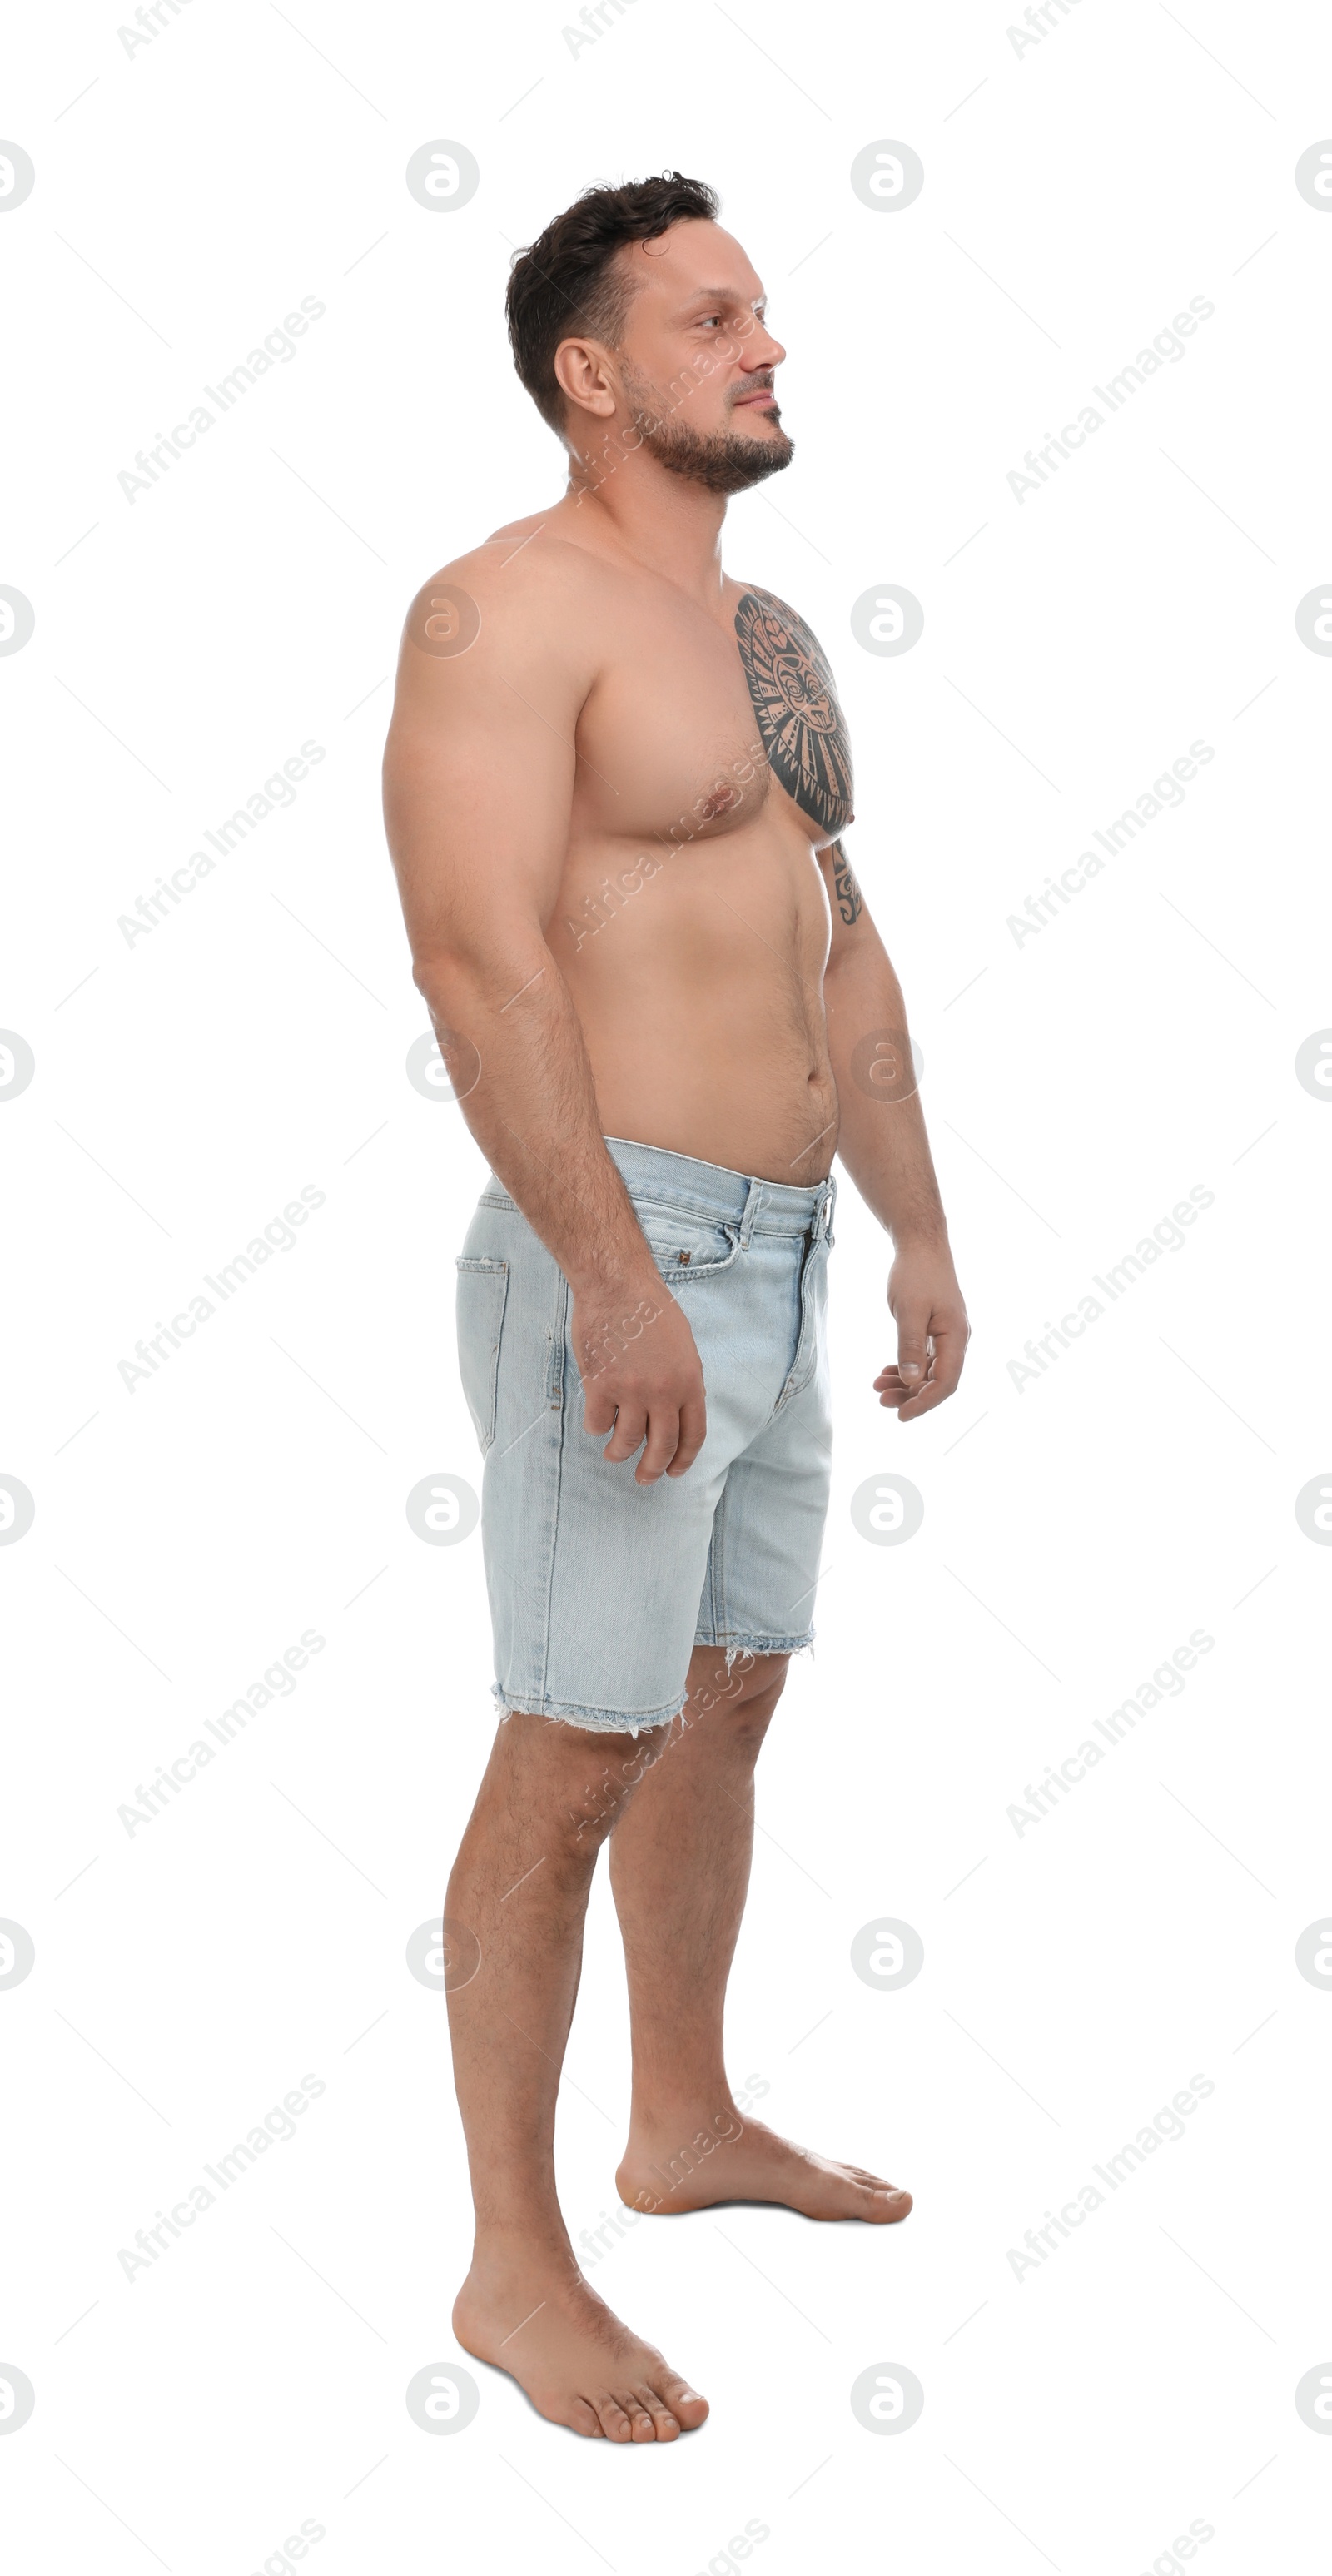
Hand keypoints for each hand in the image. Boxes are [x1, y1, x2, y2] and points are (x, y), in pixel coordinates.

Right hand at [573, 1278, 706, 1481]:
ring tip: (614, 1455)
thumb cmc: (650, 1311)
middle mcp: (664, 1393)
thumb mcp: (683, 1347)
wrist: (617, 1287)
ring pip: (626, 1442)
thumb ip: (682, 1381)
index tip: (675, 1471)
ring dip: (618, 1454)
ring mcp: (632, 1392)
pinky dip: (596, 1427)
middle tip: (645, 1479)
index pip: (693, 1435)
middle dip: (652, 1470)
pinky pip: (598, 1424)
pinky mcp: (601, 1387)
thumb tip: (676, 1414)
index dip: (684, 1459)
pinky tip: (597, 1419)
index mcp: (690, 1382)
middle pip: (662, 1447)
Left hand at [874, 1241, 968, 1421]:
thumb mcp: (908, 1311)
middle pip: (938, 1381)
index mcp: (956, 1337)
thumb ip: (910, 1347)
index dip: (924, 1402)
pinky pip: (924, 1358)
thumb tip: (911, 1382)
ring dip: (906, 1383)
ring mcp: (946, 1335)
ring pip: (929, 1371)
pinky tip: (886, 1372)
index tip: (901, 1415)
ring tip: (878, 1387)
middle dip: (911, 1395)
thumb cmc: (916, 1275)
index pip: (945, 1382)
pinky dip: (907, 1368)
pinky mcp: (935, 1330)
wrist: (921, 1246)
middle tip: (882, 1400)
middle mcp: (956, 1340)